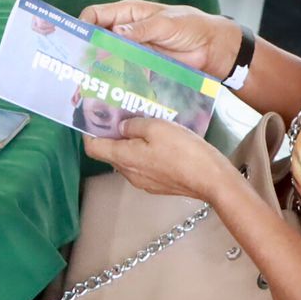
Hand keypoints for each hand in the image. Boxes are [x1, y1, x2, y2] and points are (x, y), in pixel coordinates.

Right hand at [79, 0, 240, 79]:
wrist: (212, 49)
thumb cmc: (191, 26)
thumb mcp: (166, 24)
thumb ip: (140, 29)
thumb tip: (115, 32)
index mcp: (127, 14)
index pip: (96, 15)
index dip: (83, 26)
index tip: (75, 42)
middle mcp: (125, 31)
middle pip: (97, 39)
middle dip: (85, 51)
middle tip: (75, 68)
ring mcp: (132, 51)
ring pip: (107, 58)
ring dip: (98, 69)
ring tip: (86, 84)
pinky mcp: (140, 68)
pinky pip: (123, 73)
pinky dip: (115, 81)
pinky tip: (107, 91)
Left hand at [83, 117, 234, 199]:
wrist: (212, 180)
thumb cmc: (184, 151)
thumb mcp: (157, 127)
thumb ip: (134, 126)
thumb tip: (121, 128)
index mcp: (124, 158)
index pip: (93, 148)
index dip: (89, 132)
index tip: (94, 116)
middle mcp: (129, 174)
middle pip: (110, 153)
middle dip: (111, 134)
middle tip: (120, 114)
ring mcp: (144, 182)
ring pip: (128, 159)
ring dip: (129, 143)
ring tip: (142, 124)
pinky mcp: (158, 185)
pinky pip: (143, 166)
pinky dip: (143, 152)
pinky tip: (158, 141)